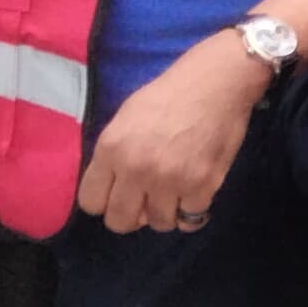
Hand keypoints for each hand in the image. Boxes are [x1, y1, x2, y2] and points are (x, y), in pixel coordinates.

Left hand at [75, 32, 270, 234]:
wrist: (217, 83)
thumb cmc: (169, 95)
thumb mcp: (125, 118)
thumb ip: (113, 155)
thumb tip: (114, 189)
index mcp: (112, 149)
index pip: (91, 203)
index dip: (104, 202)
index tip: (119, 195)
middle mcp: (137, 169)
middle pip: (120, 222)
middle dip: (131, 216)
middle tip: (145, 202)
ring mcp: (171, 180)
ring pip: (158, 224)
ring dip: (165, 212)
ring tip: (174, 192)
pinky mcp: (203, 186)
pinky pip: (190, 219)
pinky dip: (192, 210)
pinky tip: (195, 192)